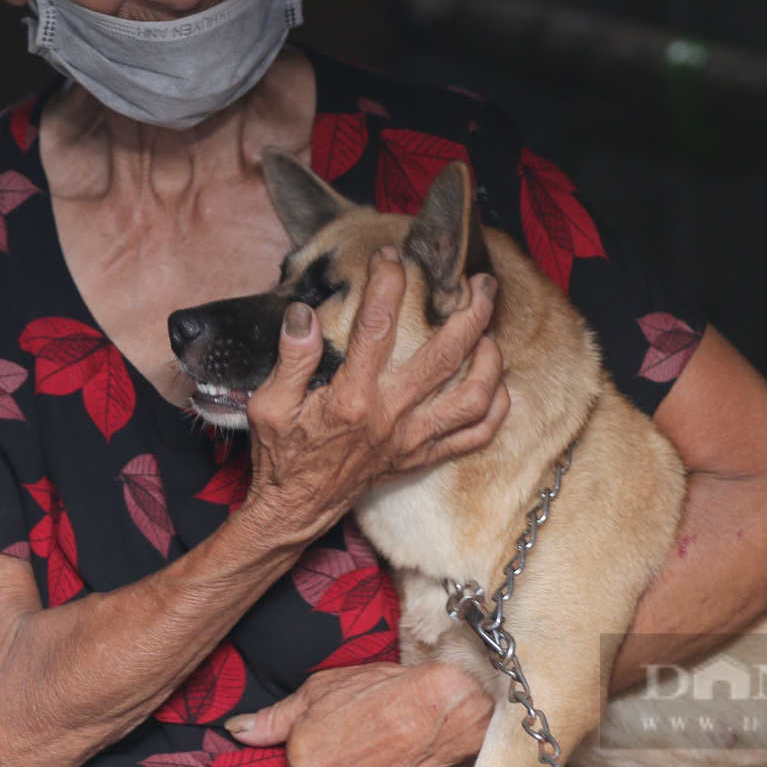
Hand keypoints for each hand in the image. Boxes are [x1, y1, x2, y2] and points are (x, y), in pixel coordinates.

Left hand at [225, 662, 494, 766]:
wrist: (439, 706)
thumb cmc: (381, 690)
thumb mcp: (320, 689)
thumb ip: (273, 718)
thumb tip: (234, 731)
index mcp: (300, 756)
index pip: (303, 759)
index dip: (327, 741)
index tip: (348, 728)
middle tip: (369, 740)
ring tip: (387, 756)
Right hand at [239, 248, 508, 541]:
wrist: (294, 510)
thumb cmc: (282, 455)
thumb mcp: (268, 404)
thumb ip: (291, 358)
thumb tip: (303, 314)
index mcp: (351, 398)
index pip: (376, 327)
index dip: (387, 283)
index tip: (390, 256)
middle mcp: (390, 416)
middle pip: (446, 355)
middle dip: (470, 311)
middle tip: (479, 281)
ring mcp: (411, 440)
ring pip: (472, 396)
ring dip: (490, 358)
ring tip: (491, 328)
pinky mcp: (421, 457)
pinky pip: (473, 437)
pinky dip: (495, 411)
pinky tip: (499, 385)